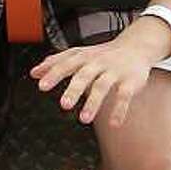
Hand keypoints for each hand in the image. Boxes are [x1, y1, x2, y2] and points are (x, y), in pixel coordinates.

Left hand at [32, 22, 158, 128]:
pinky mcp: (130, 81)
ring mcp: (114, 72)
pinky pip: (125, 96)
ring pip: (103, 86)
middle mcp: (98, 63)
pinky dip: (119, 110)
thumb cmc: (102, 54)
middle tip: (64, 104)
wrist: (135, 46)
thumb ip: (56, 63)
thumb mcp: (79, 54)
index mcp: (83, 57)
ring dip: (94, 103)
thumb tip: (34, 72)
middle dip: (74, 90)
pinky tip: (113, 123)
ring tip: (84, 119)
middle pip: (84, 75)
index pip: (66, 64)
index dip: (53, 74)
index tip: (41, 85)